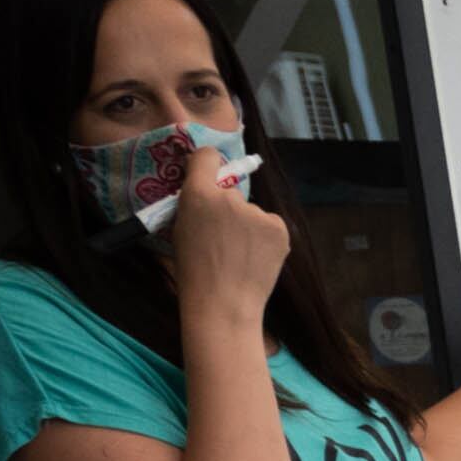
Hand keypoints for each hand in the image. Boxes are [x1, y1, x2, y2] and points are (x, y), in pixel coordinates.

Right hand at [164, 153, 288, 332]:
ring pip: (251, 211)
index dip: (206, 164)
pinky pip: (269, 224)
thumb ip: (194, 203)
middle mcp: (230, 197)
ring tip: (239, 255)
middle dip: (227, 208)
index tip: (207, 174)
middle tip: (222, 238)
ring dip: (247, 225)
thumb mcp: (180, 229)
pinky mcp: (279, 228)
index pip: (206, 156)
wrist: (223, 304)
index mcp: (198, 194)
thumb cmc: (194, 270)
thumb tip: (206, 188)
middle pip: (231, 190)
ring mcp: (258, 212)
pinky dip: (264, 237)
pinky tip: (255, 257)